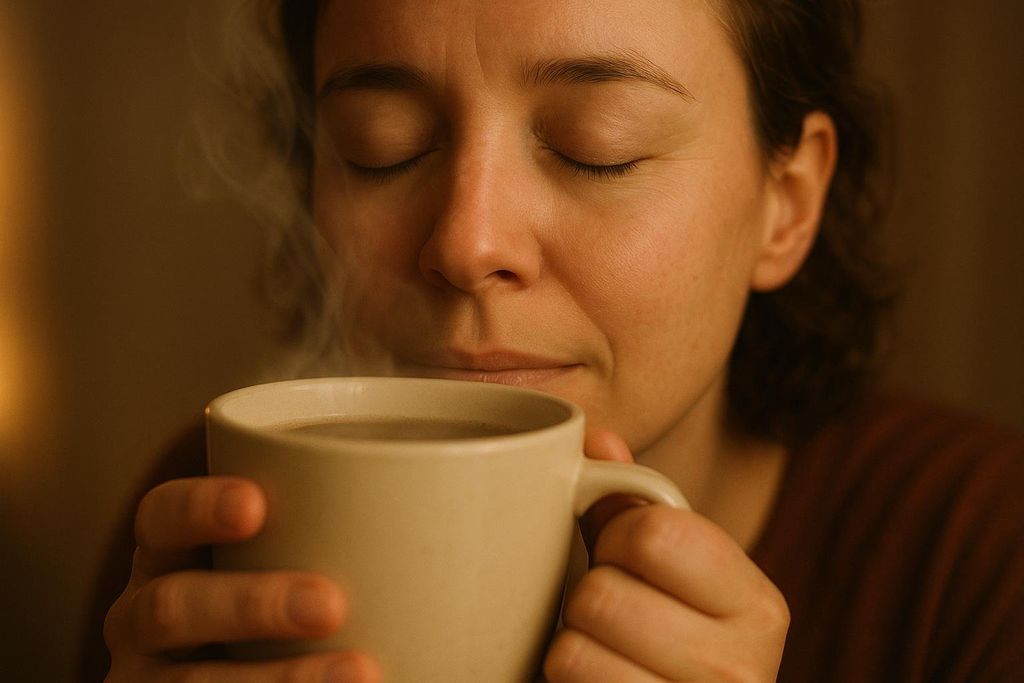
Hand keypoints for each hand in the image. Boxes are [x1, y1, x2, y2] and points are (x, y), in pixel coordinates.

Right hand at [103, 476, 379, 681]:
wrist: (265, 673)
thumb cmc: (289, 601)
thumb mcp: (294, 553)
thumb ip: (345, 513)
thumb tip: (473, 456)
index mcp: (173, 559)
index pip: (162, 519)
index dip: (197, 507)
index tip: (257, 505)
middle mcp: (145, 620)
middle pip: (172, 606)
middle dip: (250, 604)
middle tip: (331, 602)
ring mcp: (151, 682)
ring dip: (275, 679)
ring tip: (362, 674)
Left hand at [543, 430, 788, 681]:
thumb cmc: (666, 639)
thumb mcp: (668, 573)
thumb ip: (635, 504)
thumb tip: (596, 439)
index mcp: (759, 605)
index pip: (654, 534)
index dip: (615, 538)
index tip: (623, 559)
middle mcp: (743, 670)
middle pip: (601, 596)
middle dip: (586, 600)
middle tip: (607, 618)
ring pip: (572, 653)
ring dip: (568, 651)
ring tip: (600, 656)